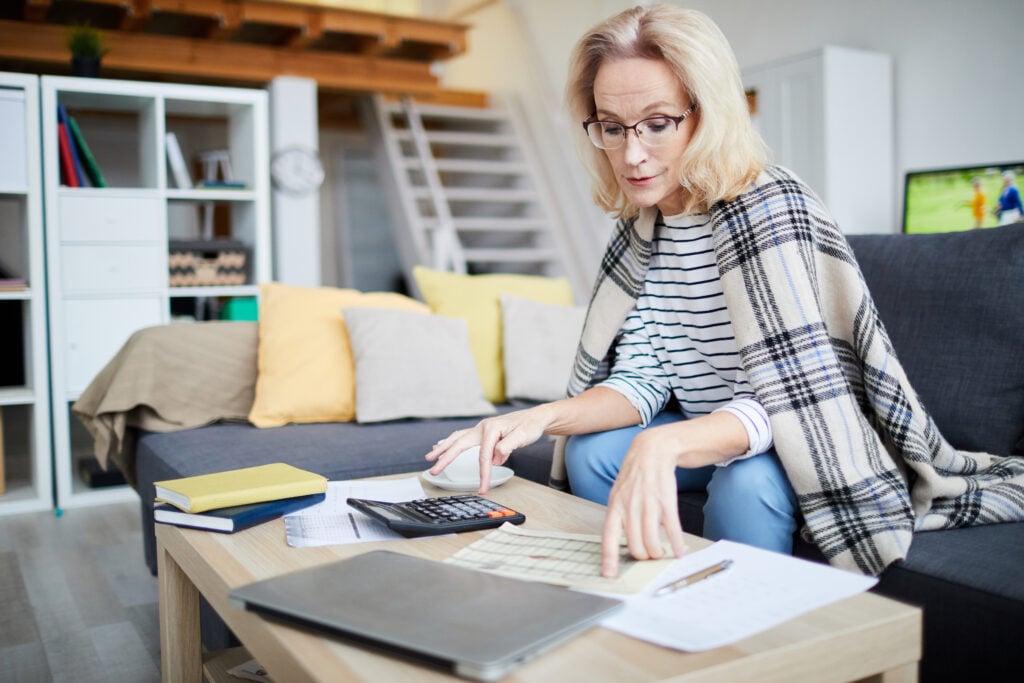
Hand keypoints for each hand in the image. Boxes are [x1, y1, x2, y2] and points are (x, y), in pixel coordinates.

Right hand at [425, 407, 548, 492]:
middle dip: (445, 457)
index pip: (484, 456)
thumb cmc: (530, 426)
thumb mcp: (524, 435)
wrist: (535, 418)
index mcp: (491, 428)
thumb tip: (494, 456)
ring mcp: (481, 429)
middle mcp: (483, 427)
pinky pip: (463, 438)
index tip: (483, 488)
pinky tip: (443, 446)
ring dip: (444, 448)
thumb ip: (508, 445)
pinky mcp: (483, 432)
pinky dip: (452, 443)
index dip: (483, 474)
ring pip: (458, 439)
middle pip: (459, 443)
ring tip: (430, 456)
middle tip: (433, 469)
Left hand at [600, 427, 685, 577]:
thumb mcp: (619, 495)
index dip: (608, 558)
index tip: (609, 574)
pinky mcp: (666, 502)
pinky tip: (680, 551)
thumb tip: (619, 542)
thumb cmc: (635, 476)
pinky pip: (671, 529)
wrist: (651, 451)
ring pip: (652, 542)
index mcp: (615, 507)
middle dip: (643, 557)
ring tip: (662, 554)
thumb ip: (619, 517)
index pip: (608, 537)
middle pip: (635, 546)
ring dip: (658, 554)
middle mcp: (630, 507)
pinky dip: (676, 544)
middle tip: (649, 556)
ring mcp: (648, 504)